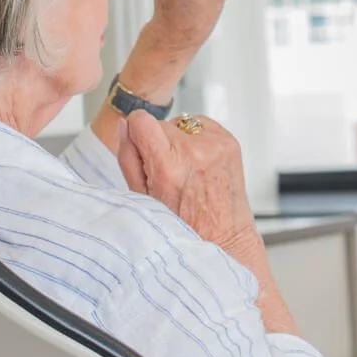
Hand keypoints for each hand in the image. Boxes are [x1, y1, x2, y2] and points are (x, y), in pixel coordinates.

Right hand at [118, 110, 258, 253]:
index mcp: (168, 165)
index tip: (142, 144)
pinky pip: (203, 126)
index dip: (138, 132)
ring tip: (186, 168)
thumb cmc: (184, 225)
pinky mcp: (230, 142)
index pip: (142, 119)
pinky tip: (200, 164)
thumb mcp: (143, 198)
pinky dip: (199, 140)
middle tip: (168, 170)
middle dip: (160, 142)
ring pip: (183, 123)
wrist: (223, 237)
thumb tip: (126, 126)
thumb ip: (129, 158)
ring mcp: (216, 145)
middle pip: (162, 123)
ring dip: (181, 140)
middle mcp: (194, 151)